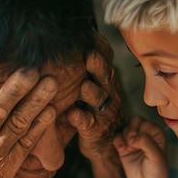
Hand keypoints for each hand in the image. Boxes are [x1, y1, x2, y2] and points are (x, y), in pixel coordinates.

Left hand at [67, 35, 122, 159]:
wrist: (107, 143)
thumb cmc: (94, 108)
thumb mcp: (92, 85)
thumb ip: (85, 67)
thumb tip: (69, 39)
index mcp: (106, 78)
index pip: (106, 58)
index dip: (99, 47)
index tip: (88, 34)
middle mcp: (108, 92)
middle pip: (105, 75)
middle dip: (97, 65)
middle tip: (88, 55)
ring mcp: (103, 111)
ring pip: (99, 99)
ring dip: (91, 92)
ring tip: (84, 86)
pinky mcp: (94, 129)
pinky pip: (88, 123)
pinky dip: (80, 118)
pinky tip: (72, 114)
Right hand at [113, 116, 167, 177]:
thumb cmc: (157, 172)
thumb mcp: (157, 158)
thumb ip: (148, 143)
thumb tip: (134, 137)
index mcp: (157, 134)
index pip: (146, 123)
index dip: (141, 131)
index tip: (142, 144)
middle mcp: (146, 135)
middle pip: (135, 121)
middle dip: (132, 130)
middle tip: (132, 143)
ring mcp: (134, 141)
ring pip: (125, 128)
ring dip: (125, 136)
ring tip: (128, 149)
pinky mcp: (124, 148)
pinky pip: (117, 137)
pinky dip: (117, 141)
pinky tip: (122, 150)